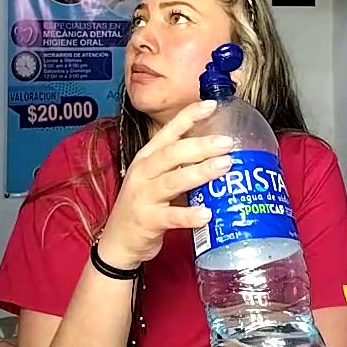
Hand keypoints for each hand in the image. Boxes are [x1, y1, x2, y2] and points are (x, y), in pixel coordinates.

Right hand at [96, 100, 232, 269]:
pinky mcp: (147, 220)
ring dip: (200, 172)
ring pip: (173, 180)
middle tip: (227, 142)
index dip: (189, 116)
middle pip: (172, 153)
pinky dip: (189, 215)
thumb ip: (179, 166)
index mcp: (147, 158)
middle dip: (201, 145)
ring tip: (224, 166)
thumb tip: (217, 154)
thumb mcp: (155, 178)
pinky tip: (207, 213)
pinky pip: (171, 216)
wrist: (118, 241)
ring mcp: (143, 196)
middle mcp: (143, 172)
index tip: (212, 105)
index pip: (169, 131)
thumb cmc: (143, 205)